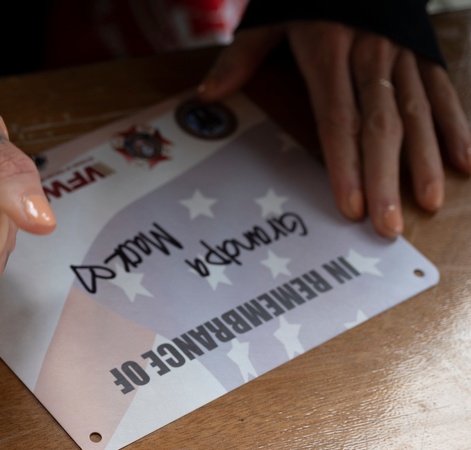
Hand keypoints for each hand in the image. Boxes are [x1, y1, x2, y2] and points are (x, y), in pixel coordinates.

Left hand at [199, 21, 470, 237]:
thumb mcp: (267, 17)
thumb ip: (239, 58)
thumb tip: (206, 97)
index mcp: (327, 52)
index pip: (337, 120)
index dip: (344, 165)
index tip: (349, 206)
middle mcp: (369, 56)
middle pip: (380, 126)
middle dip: (385, 178)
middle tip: (389, 226)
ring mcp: (401, 54)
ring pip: (417, 112)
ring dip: (425, 160)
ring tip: (428, 202)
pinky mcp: (424, 51)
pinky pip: (443, 91)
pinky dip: (457, 126)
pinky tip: (465, 163)